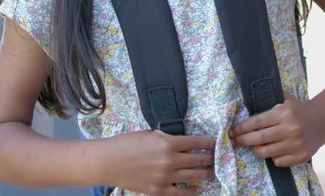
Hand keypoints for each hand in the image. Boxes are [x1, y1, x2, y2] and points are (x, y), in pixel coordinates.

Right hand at [99, 130, 214, 195]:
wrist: (108, 162)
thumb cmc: (127, 144)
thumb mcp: (150, 134)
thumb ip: (168, 138)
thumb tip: (182, 141)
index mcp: (168, 142)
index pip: (197, 142)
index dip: (210, 143)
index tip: (216, 144)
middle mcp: (170, 159)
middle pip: (200, 159)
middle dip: (211, 159)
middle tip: (216, 158)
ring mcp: (165, 176)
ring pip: (195, 176)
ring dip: (206, 173)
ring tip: (210, 171)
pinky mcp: (159, 190)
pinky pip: (182, 192)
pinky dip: (192, 190)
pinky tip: (196, 187)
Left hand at [229, 95, 324, 166]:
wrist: (323, 120)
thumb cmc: (299, 110)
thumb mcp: (286, 100)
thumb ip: (268, 99)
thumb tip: (246, 99)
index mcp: (285, 113)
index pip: (257, 122)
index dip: (242, 128)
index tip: (231, 131)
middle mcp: (290, 129)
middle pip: (259, 138)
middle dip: (243, 140)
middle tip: (234, 141)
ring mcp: (296, 144)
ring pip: (267, 152)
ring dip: (255, 150)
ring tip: (252, 146)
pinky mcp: (301, 156)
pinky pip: (278, 161)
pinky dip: (272, 157)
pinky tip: (272, 150)